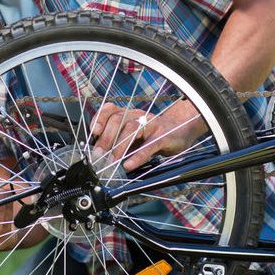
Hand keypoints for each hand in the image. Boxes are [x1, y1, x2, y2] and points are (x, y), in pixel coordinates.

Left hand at [91, 100, 207, 170]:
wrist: (181, 128)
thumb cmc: (152, 134)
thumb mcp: (133, 134)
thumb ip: (118, 139)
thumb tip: (99, 152)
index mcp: (127, 113)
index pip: (109, 109)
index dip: (99, 119)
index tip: (94, 132)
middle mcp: (137, 115)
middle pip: (118, 120)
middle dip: (106, 138)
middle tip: (99, 154)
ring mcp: (150, 124)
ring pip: (131, 129)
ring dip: (119, 147)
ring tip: (113, 162)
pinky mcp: (163, 136)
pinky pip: (148, 145)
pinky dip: (137, 156)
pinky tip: (129, 165)